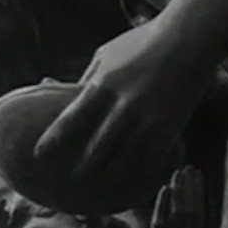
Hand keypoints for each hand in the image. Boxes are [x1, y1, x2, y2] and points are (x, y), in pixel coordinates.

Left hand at [34, 18, 208, 188]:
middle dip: (83, 169)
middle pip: (96, 149)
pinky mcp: (168, 129)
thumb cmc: (143, 43)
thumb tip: (67, 99)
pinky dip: (140, 175)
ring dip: (109, 178)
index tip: (39, 155)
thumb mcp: (106, 55)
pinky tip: (134, 183)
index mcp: (102, 85)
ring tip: (100, 189)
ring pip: (123, 162)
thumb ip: (87, 79)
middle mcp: (122, 107)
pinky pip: (150, 162)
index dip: (53, 141)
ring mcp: (147, 120)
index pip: (71, 120)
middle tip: (72, 181)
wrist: (189, 39)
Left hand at [127, 167, 203, 227]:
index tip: (198, 176)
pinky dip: (165, 203)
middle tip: (189, 168)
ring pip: (180, 211)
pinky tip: (166, 189)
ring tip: (179, 173)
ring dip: (180, 190)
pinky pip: (163, 219)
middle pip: (193, 208)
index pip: (200, 212)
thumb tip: (175, 215)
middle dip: (192, 187)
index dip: (199, 193)